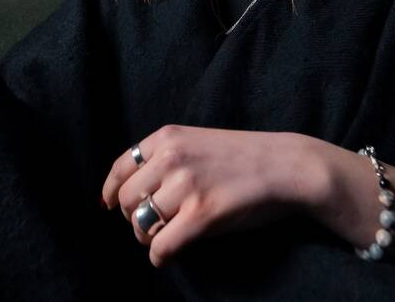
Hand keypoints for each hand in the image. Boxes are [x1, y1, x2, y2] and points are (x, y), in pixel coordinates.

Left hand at [100, 125, 316, 267]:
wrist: (287, 166)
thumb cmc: (246, 157)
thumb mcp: (198, 141)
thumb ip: (166, 158)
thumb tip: (132, 190)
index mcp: (167, 137)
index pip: (120, 167)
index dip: (110, 191)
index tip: (108, 205)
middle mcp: (170, 158)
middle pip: (125, 199)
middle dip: (133, 218)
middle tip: (151, 225)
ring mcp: (185, 186)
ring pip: (140, 224)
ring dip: (148, 237)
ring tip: (165, 237)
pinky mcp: (201, 215)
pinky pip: (161, 245)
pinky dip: (159, 256)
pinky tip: (167, 255)